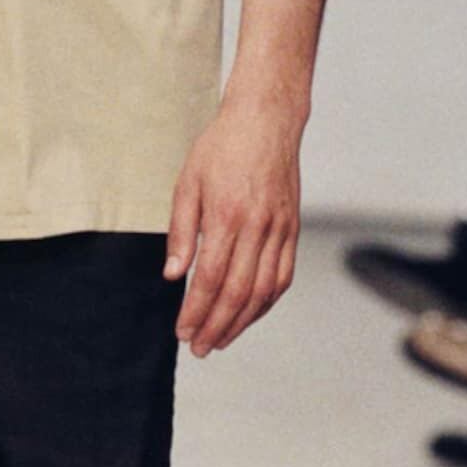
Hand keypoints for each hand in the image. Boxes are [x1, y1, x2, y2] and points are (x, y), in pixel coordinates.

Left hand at [165, 96, 301, 356]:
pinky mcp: (292, 229)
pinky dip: (266, 302)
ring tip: (221, 340)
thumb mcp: (187, 183)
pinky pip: (282, 276)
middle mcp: (258, 227)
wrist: (266, 120)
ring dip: (242, 322)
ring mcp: (280, 229)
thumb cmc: (222, 147)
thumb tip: (174, 275)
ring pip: (264, 290)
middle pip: (239, 292)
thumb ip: (180, 232)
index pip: (212, 278)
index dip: (197, 311)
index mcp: (227, 215)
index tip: (183, 331)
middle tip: (199, 347)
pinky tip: (249, 314)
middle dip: (217, 326)